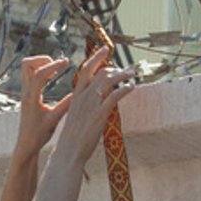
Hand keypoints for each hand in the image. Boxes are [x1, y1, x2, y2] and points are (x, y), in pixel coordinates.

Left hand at [15, 55, 72, 156]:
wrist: (26, 144)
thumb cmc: (39, 135)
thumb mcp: (55, 120)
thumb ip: (66, 105)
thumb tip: (79, 93)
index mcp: (32, 98)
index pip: (40, 74)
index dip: (54, 65)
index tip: (66, 62)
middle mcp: (26, 92)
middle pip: (27, 64)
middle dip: (43, 59)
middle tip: (57, 65)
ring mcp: (25, 92)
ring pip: (27, 68)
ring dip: (41, 64)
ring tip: (55, 70)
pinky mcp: (27, 94)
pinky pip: (30, 75)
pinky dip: (41, 71)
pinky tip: (52, 78)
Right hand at [52, 46, 135, 168]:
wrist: (69, 150)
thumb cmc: (72, 137)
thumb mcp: (76, 116)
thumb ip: (86, 106)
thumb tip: (97, 101)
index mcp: (76, 96)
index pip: (86, 70)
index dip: (96, 57)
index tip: (105, 49)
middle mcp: (83, 96)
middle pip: (100, 72)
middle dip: (115, 67)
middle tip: (126, 68)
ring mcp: (92, 104)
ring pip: (109, 80)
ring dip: (123, 75)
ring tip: (132, 74)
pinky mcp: (100, 113)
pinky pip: (115, 95)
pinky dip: (124, 88)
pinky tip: (131, 87)